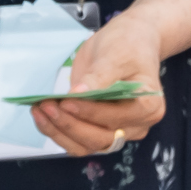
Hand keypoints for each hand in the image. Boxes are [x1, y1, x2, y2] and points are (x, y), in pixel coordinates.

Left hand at [32, 11, 165, 156]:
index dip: (92, 112)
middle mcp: (137, 125)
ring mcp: (118, 132)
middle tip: (48, 105)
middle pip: (101, 138)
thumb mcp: (116, 55)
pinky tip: (42, 116)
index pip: (119, 118)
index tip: (67, 100)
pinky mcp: (98, 131)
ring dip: (59, 131)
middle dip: (71, 124)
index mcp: (149, 106)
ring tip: (40, 109)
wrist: (127, 44)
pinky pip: (76, 142)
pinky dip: (57, 132)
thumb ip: (99, 77)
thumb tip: (78, 95)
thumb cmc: (127, 46)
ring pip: (85, 145)